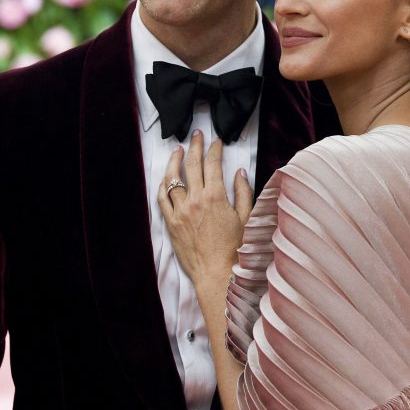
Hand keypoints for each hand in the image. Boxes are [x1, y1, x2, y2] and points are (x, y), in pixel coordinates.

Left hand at [158, 131, 253, 284]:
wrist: (216, 273)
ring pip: (173, 178)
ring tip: (178, 150)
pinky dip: (163, 185)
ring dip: (175, 161)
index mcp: (215, 196)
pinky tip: (166, 177)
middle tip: (197, 135)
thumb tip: (240, 172)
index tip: (217, 142)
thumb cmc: (234, 248)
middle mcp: (195, 200)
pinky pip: (162, 199)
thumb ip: (243, 192)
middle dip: (196, 146)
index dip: (215, 149)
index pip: (213, 164)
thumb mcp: (246, 217)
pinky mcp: (171, 223)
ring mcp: (180, 211)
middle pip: (192, 165)